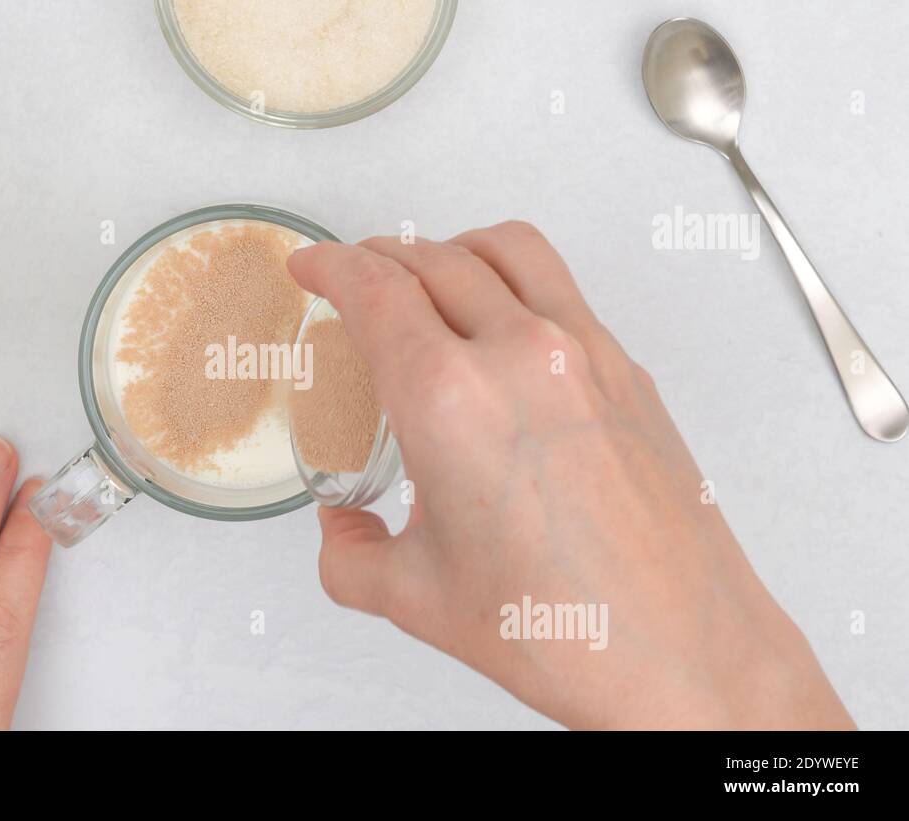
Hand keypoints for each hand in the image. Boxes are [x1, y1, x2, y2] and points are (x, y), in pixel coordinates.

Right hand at [287, 223, 852, 728]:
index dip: (330, 267)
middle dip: (379, 257)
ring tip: (430, 273)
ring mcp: (584, 355)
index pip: (374, 291)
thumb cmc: (566, 630)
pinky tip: (505, 327)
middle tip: (356, 277)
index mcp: (449, 398)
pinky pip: (562, 290)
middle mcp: (520, 356)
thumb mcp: (416, 597)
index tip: (313, 268)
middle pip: (433, 259)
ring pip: (508, 250)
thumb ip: (351, 558)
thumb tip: (342, 532)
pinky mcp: (627, 373)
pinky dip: (515, 284)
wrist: (680, 653)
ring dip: (453, 249)